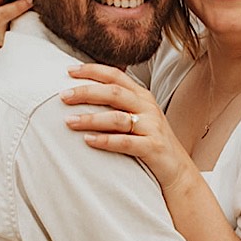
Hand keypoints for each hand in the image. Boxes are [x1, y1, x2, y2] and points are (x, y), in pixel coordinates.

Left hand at [61, 64, 199, 192]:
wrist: (178, 170)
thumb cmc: (150, 142)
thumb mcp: (138, 116)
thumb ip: (118, 104)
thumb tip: (83, 93)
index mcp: (142, 96)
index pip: (115, 75)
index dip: (92, 70)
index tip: (69, 71)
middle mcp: (148, 107)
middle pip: (114, 92)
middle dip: (86, 92)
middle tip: (62, 97)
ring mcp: (152, 127)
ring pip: (117, 117)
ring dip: (90, 119)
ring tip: (68, 122)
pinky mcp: (153, 147)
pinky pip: (125, 142)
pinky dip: (105, 141)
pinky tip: (88, 140)